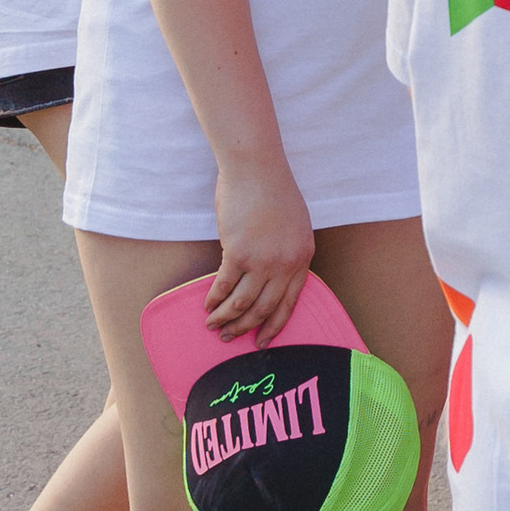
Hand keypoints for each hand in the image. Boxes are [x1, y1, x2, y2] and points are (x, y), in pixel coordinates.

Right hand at [203, 152, 315, 340]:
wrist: (257, 169)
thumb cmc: (272, 192)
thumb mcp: (294, 225)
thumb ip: (286, 252)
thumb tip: (269, 276)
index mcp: (303, 258)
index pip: (290, 304)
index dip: (274, 326)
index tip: (262, 341)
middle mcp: (286, 264)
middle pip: (264, 309)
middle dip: (245, 328)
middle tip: (230, 338)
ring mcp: (262, 261)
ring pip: (242, 303)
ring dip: (226, 318)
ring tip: (213, 325)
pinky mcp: (238, 253)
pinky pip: (224, 286)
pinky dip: (213, 299)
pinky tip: (206, 305)